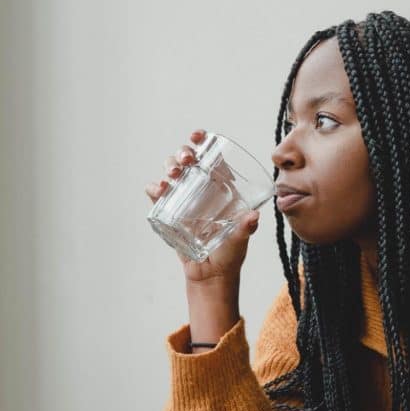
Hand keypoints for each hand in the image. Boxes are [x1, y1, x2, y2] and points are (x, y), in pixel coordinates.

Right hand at [144, 129, 259, 284]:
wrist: (211, 275)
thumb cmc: (230, 254)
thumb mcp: (241, 239)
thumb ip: (245, 229)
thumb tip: (253, 217)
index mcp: (220, 187)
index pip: (211, 157)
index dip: (203, 142)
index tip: (198, 135)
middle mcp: (201, 189)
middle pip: (187, 160)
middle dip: (183, 153)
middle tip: (186, 160)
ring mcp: (183, 200)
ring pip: (171, 173)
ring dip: (169, 167)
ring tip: (172, 175)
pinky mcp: (169, 213)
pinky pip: (157, 195)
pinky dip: (154, 188)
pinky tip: (158, 189)